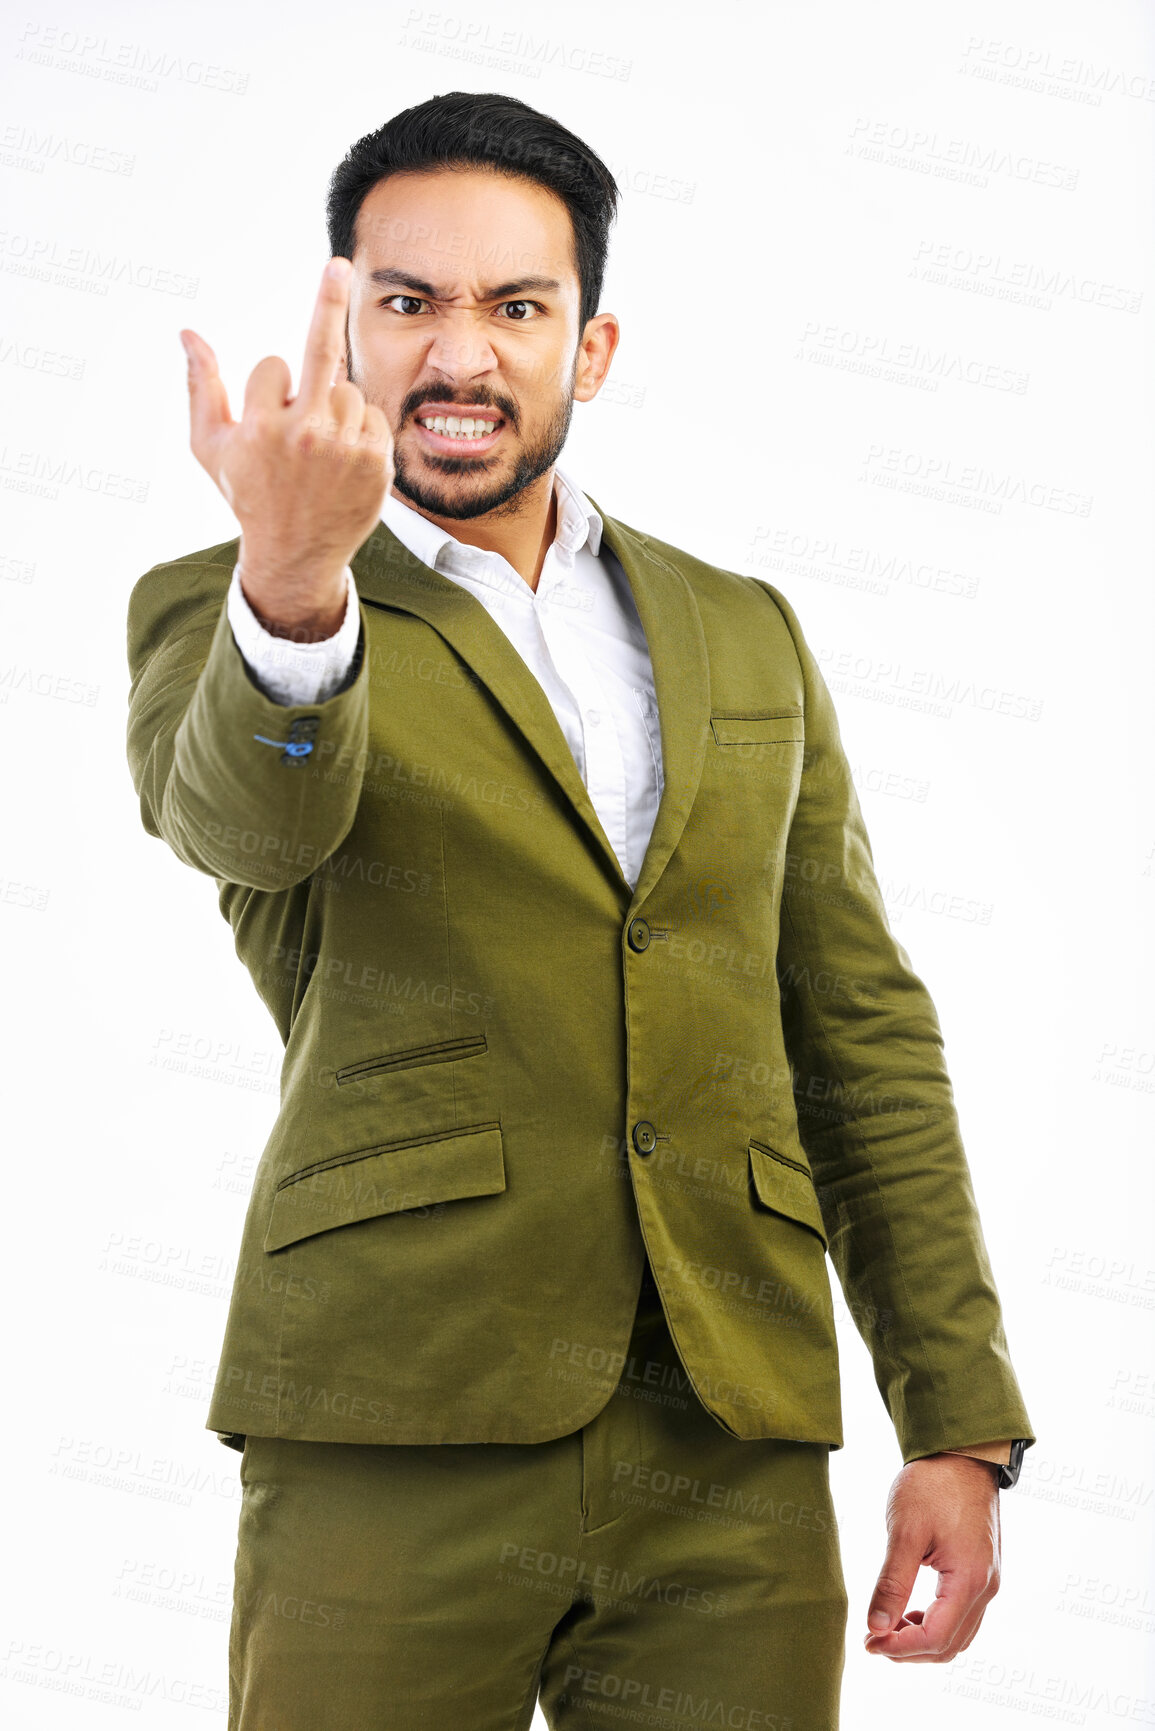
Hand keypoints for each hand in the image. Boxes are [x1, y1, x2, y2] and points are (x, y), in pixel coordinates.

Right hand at [180, 257, 393, 638]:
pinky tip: (345, 458)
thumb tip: (187, 332)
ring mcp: (346, 449)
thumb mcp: (209, 447)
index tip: (268, 417)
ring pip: (348, 390)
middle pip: (322, 351)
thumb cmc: (247, 495)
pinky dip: (361, 428)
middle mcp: (305, 435)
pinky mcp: (378, 464)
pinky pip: (375, 416)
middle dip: (328, 301)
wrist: (295, 555)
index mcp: (261, 427)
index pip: (273, 365)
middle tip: (340, 264)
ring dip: (335, 406)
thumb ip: (200, 387)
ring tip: (321, 450)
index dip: (271, 386)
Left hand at [863, 1454, 1001, 1661]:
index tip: (868, 1642)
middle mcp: (985, 1589)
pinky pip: (963, 1617)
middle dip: (908, 1651)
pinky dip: (936, 1625)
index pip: (934, 1638)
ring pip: (958, 1636)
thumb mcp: (905, 1531)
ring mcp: (987, 1582)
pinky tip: (909, 1612)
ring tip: (887, 1627)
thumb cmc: (932, 1486)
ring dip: (922, 1641)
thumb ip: (892, 1583)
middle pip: (949, 1646)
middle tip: (872, 1639)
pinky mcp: (982, 1573)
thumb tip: (875, 1626)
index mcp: (968, 1581)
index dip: (898, 1648)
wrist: (961, 1456)